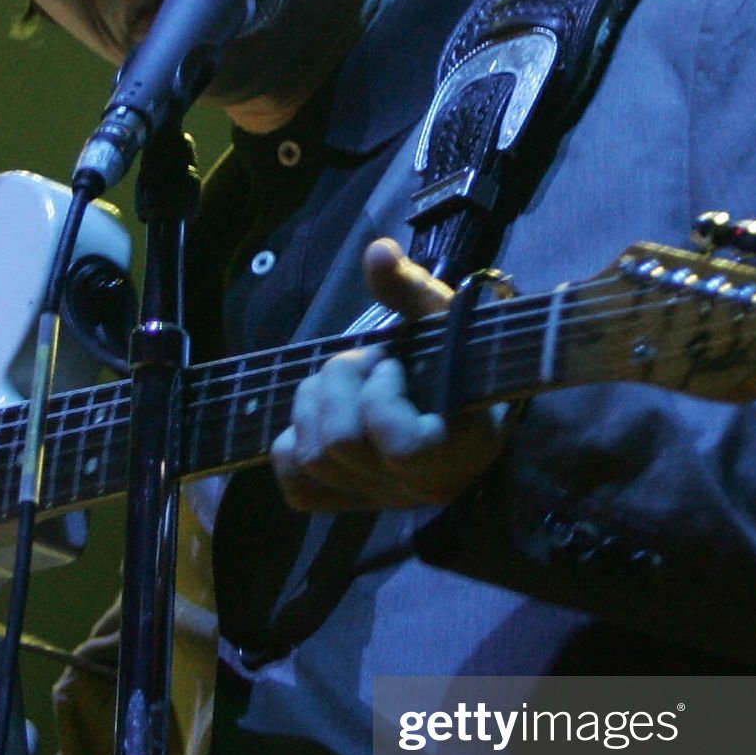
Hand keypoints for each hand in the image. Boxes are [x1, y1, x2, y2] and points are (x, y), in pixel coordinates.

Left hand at [269, 239, 507, 512]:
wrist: (462, 407)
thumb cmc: (457, 362)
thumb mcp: (445, 322)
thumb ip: (412, 290)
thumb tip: (377, 252)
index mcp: (457, 451)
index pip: (401, 446)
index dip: (380, 397)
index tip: (392, 365)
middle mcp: (414, 488)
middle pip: (339, 445)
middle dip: (337, 386)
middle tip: (362, 362)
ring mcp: (378, 499)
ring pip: (312, 459)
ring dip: (312, 404)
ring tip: (341, 382)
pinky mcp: (347, 501)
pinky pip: (297, 486)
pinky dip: (293, 446)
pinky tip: (315, 419)